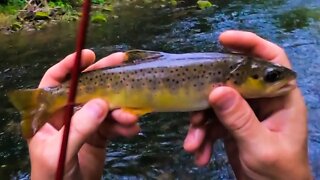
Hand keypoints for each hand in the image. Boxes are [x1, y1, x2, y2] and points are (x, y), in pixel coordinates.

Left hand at [29, 50, 139, 179]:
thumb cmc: (52, 176)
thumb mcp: (59, 152)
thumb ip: (78, 128)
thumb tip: (101, 103)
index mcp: (47, 114)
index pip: (54, 82)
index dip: (69, 65)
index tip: (88, 55)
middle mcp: (67, 114)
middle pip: (85, 88)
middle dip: (104, 77)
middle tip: (122, 61)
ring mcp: (85, 123)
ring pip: (105, 106)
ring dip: (120, 109)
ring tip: (131, 117)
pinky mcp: (100, 134)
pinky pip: (114, 123)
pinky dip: (124, 125)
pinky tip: (132, 129)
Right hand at [183, 31, 311, 179]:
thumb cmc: (280, 173)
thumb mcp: (260, 146)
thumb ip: (240, 119)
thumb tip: (217, 90)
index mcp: (281, 98)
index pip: (271, 59)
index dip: (250, 44)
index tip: (222, 40)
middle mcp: (261, 100)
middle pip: (233, 82)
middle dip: (210, 95)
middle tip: (193, 102)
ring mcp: (244, 113)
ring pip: (216, 105)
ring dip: (200, 124)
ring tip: (192, 144)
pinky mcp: (231, 126)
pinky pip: (212, 123)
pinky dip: (202, 137)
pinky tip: (198, 153)